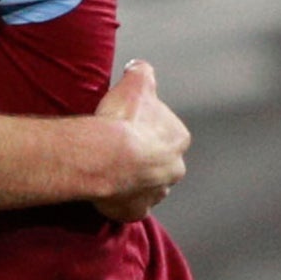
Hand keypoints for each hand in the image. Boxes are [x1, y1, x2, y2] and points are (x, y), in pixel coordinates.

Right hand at [87, 59, 186, 220]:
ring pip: (148, 187)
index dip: (149, 129)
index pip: (168, 133)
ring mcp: (154, 194)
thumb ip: (141, 72)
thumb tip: (140, 67)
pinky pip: (130, 207)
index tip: (131, 127)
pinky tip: (109, 192)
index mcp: (178, 140)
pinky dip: (122, 202)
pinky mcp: (134, 211)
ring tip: (113, 171)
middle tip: (121, 150)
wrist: (102, 156)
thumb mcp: (134, 83)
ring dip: (135, 181)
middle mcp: (173, 170)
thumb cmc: (121, 122)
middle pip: (161, 163)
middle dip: (146, 159)